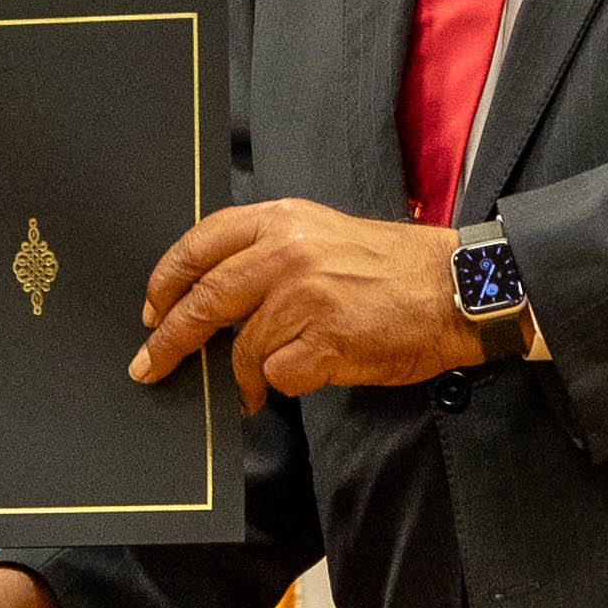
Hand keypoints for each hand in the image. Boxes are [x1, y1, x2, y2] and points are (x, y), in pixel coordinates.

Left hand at [132, 201, 471, 405]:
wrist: (458, 288)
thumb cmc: (398, 269)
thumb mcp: (328, 234)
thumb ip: (273, 251)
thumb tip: (218, 293)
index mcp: (284, 219)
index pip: (201, 244)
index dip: (166, 280)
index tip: (151, 308)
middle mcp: (287, 252)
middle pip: (203, 300)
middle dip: (169, 339)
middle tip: (149, 364)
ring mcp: (303, 297)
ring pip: (242, 348)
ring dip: (244, 376)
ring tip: (257, 388)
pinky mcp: (322, 340)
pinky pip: (279, 375)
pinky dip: (287, 384)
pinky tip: (311, 373)